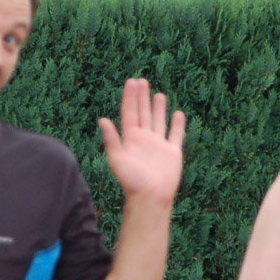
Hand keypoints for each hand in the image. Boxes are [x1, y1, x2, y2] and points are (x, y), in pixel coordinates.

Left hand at [99, 78, 185, 203]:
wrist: (150, 198)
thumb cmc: (132, 181)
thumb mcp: (117, 159)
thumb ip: (111, 139)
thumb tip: (102, 119)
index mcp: (130, 139)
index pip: (130, 113)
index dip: (130, 98)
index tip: (131, 82)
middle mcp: (144, 140)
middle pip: (143, 113)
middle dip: (142, 97)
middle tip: (141, 81)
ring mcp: (159, 145)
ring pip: (159, 121)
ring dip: (158, 108)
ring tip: (159, 94)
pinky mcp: (172, 152)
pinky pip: (176, 135)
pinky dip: (178, 124)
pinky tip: (178, 113)